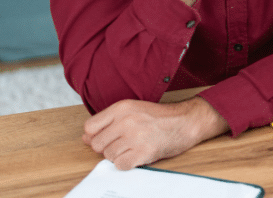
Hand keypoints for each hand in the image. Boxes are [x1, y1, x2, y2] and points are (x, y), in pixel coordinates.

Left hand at [82, 97, 228, 169]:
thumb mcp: (133, 110)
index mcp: (122, 107)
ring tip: (134, 148)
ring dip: (119, 156)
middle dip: (108, 147)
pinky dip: (127, 164)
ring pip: (108, 156)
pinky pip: (120, 165)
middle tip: (124, 144)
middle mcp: (126, 120)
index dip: (95, 136)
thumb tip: (86, 137)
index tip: (107, 137)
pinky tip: (137, 155)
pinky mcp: (143, 152)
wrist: (187, 122)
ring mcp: (134, 136)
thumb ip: (109, 122)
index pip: (90, 127)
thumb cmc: (161, 117)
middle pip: (97, 144)